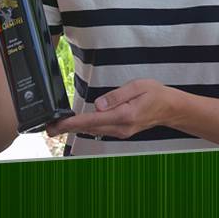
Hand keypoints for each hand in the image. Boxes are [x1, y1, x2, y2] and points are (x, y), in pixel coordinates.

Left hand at [47, 79, 179, 139]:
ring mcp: (121, 132)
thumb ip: (118, 95)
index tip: (57, 124)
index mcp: (125, 115)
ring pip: (93, 130)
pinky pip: (99, 130)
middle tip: (48, 129)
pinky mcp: (120, 131)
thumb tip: (98, 104)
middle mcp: (121, 127)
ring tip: (57, 127)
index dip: (72, 122)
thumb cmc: (156, 94)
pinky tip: (76, 125)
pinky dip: (86, 128)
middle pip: (89, 128)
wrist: (170, 108)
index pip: (93, 119)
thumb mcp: (139, 86)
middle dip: (67, 128)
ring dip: (75, 129)